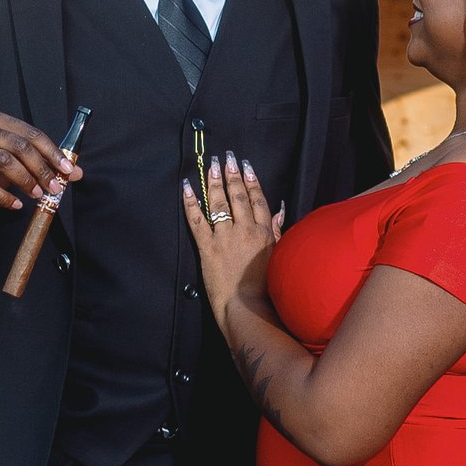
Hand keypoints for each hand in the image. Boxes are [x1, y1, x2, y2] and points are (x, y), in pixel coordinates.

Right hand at [0, 109, 81, 223]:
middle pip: (20, 146)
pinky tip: (15, 205)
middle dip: (42, 169)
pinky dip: (3, 196)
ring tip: (37, 195)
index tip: (68, 170)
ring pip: (4, 161)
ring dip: (25, 181)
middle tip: (55, 188)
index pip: (31, 133)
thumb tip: (75, 173)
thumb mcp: (9, 161)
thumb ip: (40, 163)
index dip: (52, 152)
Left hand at [182, 152, 283, 323]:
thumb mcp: (278, 254)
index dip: (251, 180)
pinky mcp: (207, 248)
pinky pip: (197, 220)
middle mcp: (245, 230)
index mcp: (263, 232)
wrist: (248, 308)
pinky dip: (190, 203)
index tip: (246, 165)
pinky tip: (186, 187)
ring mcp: (225, 238)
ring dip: (213, 181)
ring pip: (218, 203)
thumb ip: (276, 229)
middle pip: (238, 195)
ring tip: (211, 165)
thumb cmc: (266, 287)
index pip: (257, 199)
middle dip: (231, 174)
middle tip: (227, 157)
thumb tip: (279, 208)